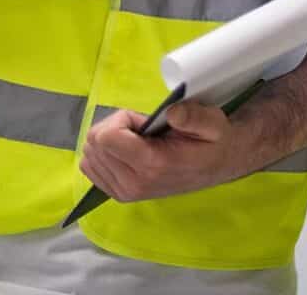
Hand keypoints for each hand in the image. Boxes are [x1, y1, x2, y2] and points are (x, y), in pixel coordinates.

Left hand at [79, 101, 244, 203]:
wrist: (217, 167)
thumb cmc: (213, 142)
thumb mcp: (213, 123)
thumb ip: (194, 116)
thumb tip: (173, 112)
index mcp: (153, 164)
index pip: (106, 137)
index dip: (122, 119)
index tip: (143, 121)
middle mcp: (133, 183)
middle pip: (94, 144)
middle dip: (115, 127)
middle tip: (142, 129)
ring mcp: (123, 192)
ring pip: (89, 155)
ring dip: (109, 140)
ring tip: (137, 140)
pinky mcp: (118, 194)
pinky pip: (90, 168)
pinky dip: (103, 153)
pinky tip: (126, 150)